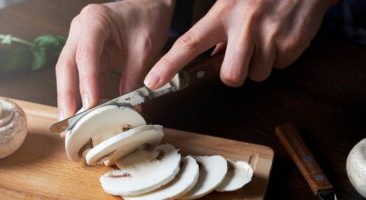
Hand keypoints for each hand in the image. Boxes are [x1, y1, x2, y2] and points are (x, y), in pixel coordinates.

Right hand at [55, 0, 174, 119]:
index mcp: (96, 20)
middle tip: (67, 119)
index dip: (86, 81)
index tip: (90, 104)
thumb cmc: (148, 18)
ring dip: (69, 95)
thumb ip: (134, 74)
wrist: (149, 5)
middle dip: (67, 93)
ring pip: (68, 70)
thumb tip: (124, 103)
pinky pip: (80, 72)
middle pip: (67, 64)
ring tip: (70, 120)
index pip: (86, 55)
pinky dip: (81, 90)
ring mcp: (80, 38)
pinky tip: (83, 108)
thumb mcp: (145, 47)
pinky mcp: (86, 49)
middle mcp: (81, 28)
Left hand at [144, 0, 335, 88]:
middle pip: (230, 76)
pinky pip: (279, 66)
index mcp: (223, 12)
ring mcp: (270, 35)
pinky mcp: (292, 44)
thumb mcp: (233, 1)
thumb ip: (218, 27)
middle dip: (233, 74)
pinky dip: (279, 56)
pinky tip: (281, 34)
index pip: (189, 43)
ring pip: (257, 74)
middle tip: (241, 56)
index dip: (168, 65)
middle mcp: (244, 25)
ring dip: (259, 62)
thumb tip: (212, 57)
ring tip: (266, 37)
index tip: (152, 82)